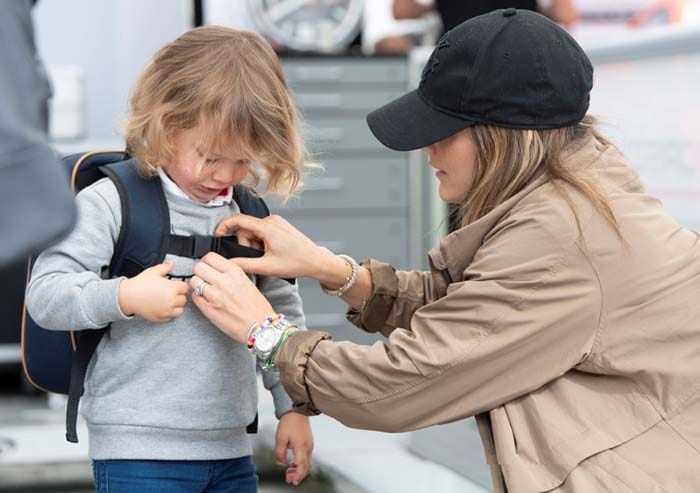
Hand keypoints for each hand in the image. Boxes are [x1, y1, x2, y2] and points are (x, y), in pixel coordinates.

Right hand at [118, 262, 188, 321]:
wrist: (128, 296)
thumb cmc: (140, 283)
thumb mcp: (154, 271)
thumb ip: (165, 267)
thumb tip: (172, 264)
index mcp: (173, 288)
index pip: (185, 288)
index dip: (180, 286)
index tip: (175, 286)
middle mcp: (172, 300)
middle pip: (184, 299)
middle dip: (178, 295)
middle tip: (170, 293)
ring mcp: (167, 311)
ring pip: (180, 310)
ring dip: (176, 306)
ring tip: (168, 301)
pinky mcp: (161, 318)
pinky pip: (171, 317)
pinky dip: (168, 313)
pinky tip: (162, 307)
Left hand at [189, 252, 273, 343]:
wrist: (260, 327)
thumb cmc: (258, 308)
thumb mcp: (247, 282)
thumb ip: (231, 274)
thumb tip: (217, 269)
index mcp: (235, 273)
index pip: (210, 257)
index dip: (207, 261)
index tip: (208, 265)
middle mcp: (223, 282)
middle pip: (198, 267)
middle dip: (200, 271)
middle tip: (204, 277)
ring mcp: (214, 296)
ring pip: (194, 281)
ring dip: (197, 284)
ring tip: (204, 289)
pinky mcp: (208, 309)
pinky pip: (194, 296)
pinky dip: (198, 296)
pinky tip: (206, 299)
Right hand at [214, 214, 333, 280]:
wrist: (315, 261)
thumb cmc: (296, 263)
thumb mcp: (266, 267)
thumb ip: (244, 264)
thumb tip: (228, 262)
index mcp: (267, 228)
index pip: (239, 220)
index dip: (224, 226)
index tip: (217, 234)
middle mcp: (272, 220)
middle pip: (246, 228)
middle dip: (247, 244)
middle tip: (258, 257)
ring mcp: (277, 222)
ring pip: (254, 231)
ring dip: (255, 244)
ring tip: (267, 256)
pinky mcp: (280, 225)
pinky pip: (263, 231)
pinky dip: (262, 242)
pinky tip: (271, 252)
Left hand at [275, 412, 313, 485]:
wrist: (297, 410)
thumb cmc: (290, 422)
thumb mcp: (280, 438)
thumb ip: (280, 453)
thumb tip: (281, 463)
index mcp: (301, 447)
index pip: (301, 466)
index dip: (297, 475)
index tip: (292, 480)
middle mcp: (308, 447)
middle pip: (306, 467)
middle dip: (298, 475)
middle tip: (289, 479)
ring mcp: (310, 445)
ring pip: (307, 463)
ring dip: (299, 470)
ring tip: (289, 472)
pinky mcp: (309, 443)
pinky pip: (307, 457)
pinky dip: (301, 463)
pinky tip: (294, 463)